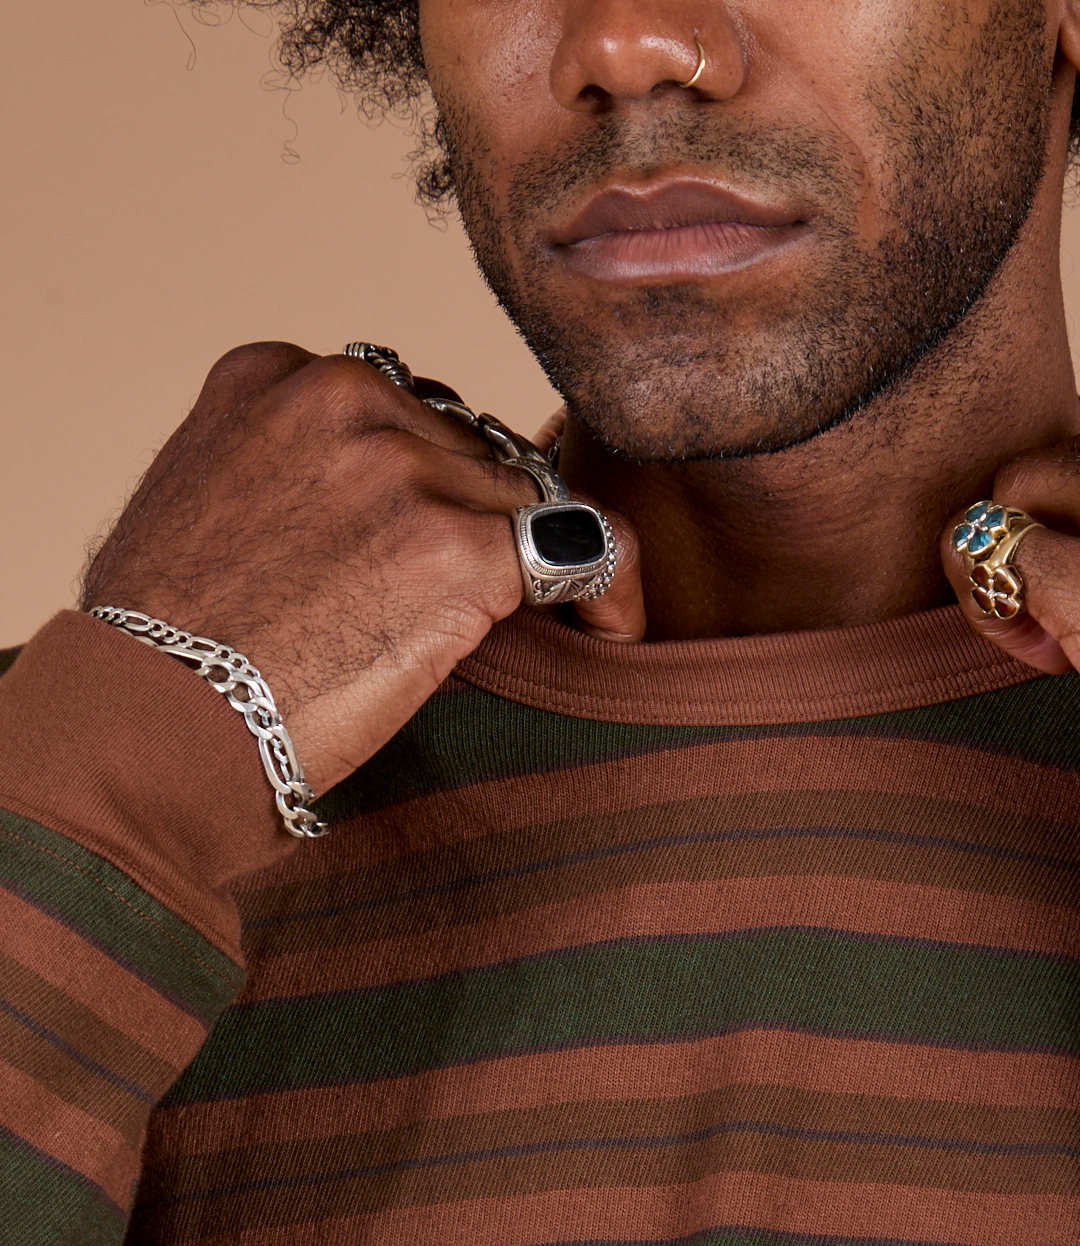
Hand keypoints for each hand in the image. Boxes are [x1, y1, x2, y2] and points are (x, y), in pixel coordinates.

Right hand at [82, 344, 644, 796]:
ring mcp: (405, 469)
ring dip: (519, 567)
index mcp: (273, 377)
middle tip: (458, 610)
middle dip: (471, 526)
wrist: (155, 720)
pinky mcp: (458, 546)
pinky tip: (610, 636)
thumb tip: (359, 518)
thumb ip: (288, 479)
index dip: (429, 481)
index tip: (428, 543)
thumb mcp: (205, 510)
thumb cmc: (164, 650)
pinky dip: (611, 595)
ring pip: (521, 499)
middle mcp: (343, 398)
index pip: (399, 408)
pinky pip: (588, 548)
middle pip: (468, 450)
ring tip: (521, 634)